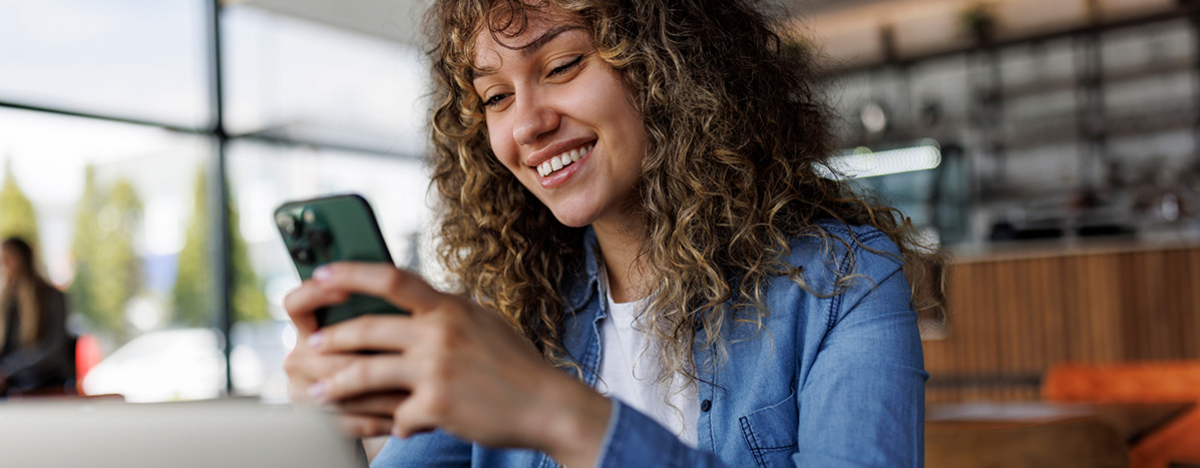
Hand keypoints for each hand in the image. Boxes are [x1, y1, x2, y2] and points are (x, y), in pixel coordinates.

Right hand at [283, 276, 404, 435]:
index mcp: (309, 328)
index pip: (296, 303)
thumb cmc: (386, 355)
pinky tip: (405, 418)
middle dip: (372, 355)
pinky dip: (379, 420)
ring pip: (341, 390)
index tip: (346, 290)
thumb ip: (381, 314)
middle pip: (328, 353)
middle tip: (411, 354)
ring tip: (419, 393)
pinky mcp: (317, 423)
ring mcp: (304, 391)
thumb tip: (402, 296)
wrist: (372, 404)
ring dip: (383, 393)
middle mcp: (299, 357)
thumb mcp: (381, 330)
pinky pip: (348, 422)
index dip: (315, 294)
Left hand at [299, 263, 611, 466]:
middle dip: (331, 338)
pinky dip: (394, 423)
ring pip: (366, 373)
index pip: (391, 278)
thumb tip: (410, 299)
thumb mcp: (482, 321)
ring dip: (334, 384)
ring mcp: (437, 369)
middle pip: (367, 328)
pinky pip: (397, 416)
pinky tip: (394, 427)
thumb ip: (445, 310)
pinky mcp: (437, 405)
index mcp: (449, 307)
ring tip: (315, 392)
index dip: (350, 274)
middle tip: (309, 346)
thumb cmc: (515, 364)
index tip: (320, 275)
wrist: (547, 405)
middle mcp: (440, 333)